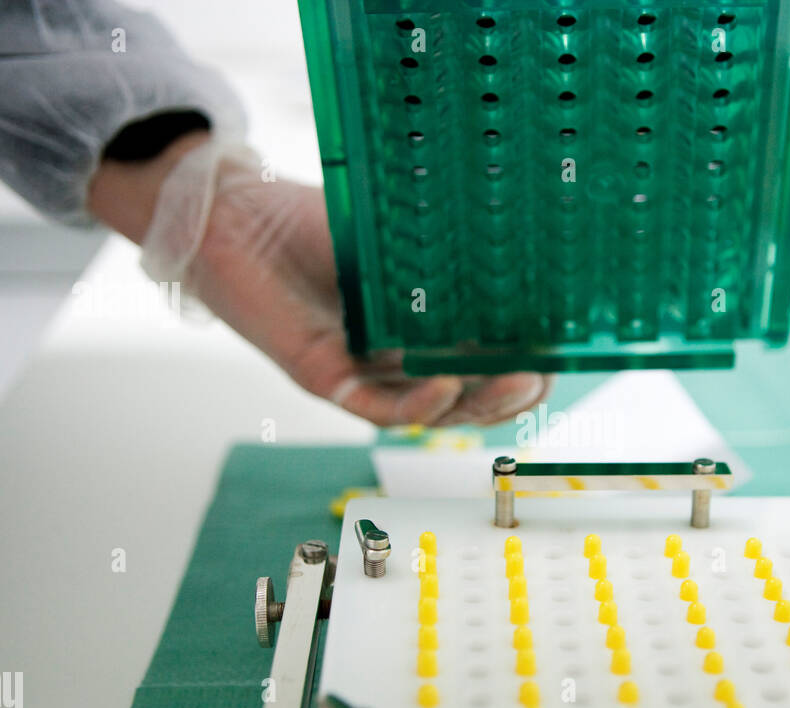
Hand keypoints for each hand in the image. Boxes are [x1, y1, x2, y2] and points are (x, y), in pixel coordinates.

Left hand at [89, 134, 550, 425]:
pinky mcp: (325, 376)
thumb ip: (445, 257)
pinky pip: (378, 407)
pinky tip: (445, 387)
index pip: (484, 364)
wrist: (232, 214)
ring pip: (430, 413)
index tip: (557, 355)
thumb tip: (520, 243)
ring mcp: (363, 374)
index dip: (523, 369)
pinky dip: (416, 402)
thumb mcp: (395, 237)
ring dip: (475, 405)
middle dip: (509, 396)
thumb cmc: (311, 222)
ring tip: (512, 383)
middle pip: (466, 400)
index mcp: (420, 331)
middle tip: (541, 378)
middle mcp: (396, 361)